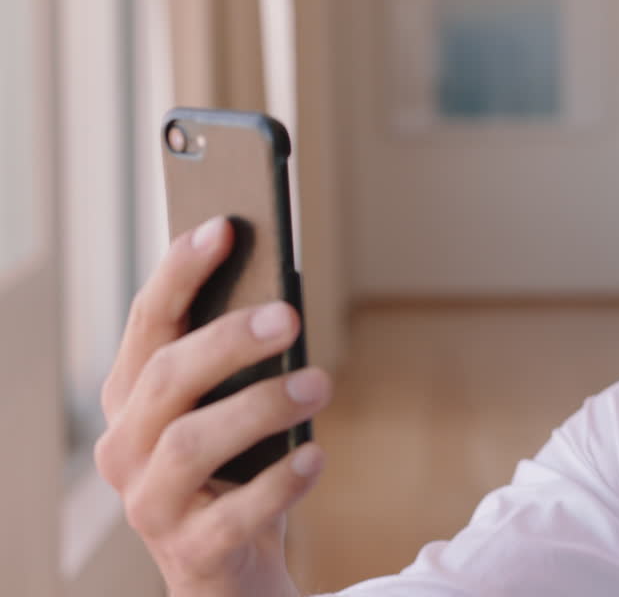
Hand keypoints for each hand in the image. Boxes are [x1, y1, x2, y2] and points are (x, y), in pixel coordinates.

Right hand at [95, 216, 331, 596]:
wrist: (233, 569)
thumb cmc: (235, 469)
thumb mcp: (229, 410)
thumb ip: (238, 362)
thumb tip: (280, 295)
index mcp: (133, 398)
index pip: (147, 322)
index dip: (180, 272)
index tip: (223, 227)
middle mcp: (126, 447)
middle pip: (167, 378)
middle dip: (227, 340)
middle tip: (290, 316)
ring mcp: (150, 504)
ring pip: (190, 443)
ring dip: (260, 406)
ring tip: (320, 384)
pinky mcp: (191, 552)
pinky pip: (231, 515)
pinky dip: (277, 483)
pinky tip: (316, 457)